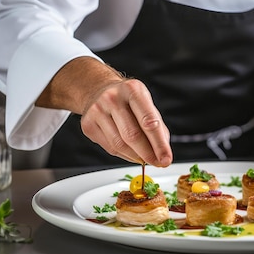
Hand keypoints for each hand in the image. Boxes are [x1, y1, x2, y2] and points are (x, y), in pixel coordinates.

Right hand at [36, 56, 172, 167]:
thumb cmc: (127, 99)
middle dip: (147, 154)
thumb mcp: (146, 104)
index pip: (149, 122)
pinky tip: (130, 151)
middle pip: (132, 135)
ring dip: (136, 157)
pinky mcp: (87, 125)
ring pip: (119, 145)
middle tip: (157, 163)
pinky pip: (109, 148)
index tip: (166, 158)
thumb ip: (157, 127)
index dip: (159, 144)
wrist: (98, 90)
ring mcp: (97, 111)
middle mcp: (112, 98)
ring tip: (144, 158)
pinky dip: (124, 154)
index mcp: (132, 90)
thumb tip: (162, 152)